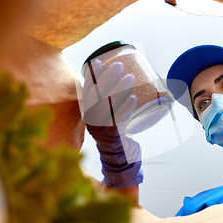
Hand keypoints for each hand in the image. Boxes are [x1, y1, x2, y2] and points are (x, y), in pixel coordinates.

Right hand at [81, 59, 142, 188]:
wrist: (118, 160)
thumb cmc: (115, 134)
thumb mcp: (106, 116)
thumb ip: (106, 102)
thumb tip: (112, 79)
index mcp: (88, 114)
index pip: (87, 92)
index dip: (92, 77)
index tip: (97, 62)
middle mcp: (92, 121)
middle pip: (98, 96)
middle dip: (108, 78)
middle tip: (118, 65)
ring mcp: (103, 129)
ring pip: (110, 106)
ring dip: (120, 90)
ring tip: (130, 78)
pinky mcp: (115, 136)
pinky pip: (120, 120)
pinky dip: (127, 108)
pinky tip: (134, 99)